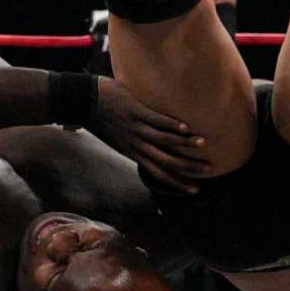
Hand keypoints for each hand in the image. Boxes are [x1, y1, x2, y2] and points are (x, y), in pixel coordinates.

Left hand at [87, 77, 208, 189]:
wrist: (80, 102)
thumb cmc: (98, 118)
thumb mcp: (116, 138)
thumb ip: (132, 143)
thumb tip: (144, 146)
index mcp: (133, 152)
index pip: (159, 174)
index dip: (177, 183)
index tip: (194, 188)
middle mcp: (136, 145)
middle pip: (166, 161)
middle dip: (188, 167)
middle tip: (209, 169)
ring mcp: (136, 128)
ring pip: (164, 141)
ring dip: (185, 143)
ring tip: (203, 143)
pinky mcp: (134, 111)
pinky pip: (156, 121)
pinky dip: (171, 125)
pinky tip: (186, 127)